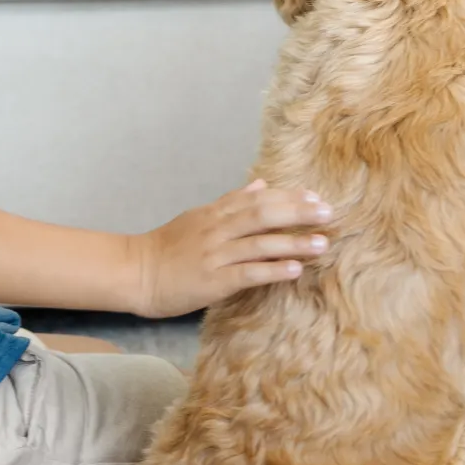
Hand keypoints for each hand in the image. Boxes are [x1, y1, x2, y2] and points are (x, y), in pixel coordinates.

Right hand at [132, 181, 334, 315]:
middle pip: (264, 214)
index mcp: (216, 213)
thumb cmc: (168, 247)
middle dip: (298, 212)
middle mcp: (218, 229)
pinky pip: (248, 273)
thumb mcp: (198, 216)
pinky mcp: (213, 280)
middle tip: (328, 214)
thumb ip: (230, 201)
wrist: (136, 272)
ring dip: (294, 242)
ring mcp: (215, 254)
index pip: (258, 199)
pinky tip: (295, 269)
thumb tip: (261, 183)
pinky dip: (273, 269)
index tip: (316, 197)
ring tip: (322, 243)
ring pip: (260, 243)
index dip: (289, 197)